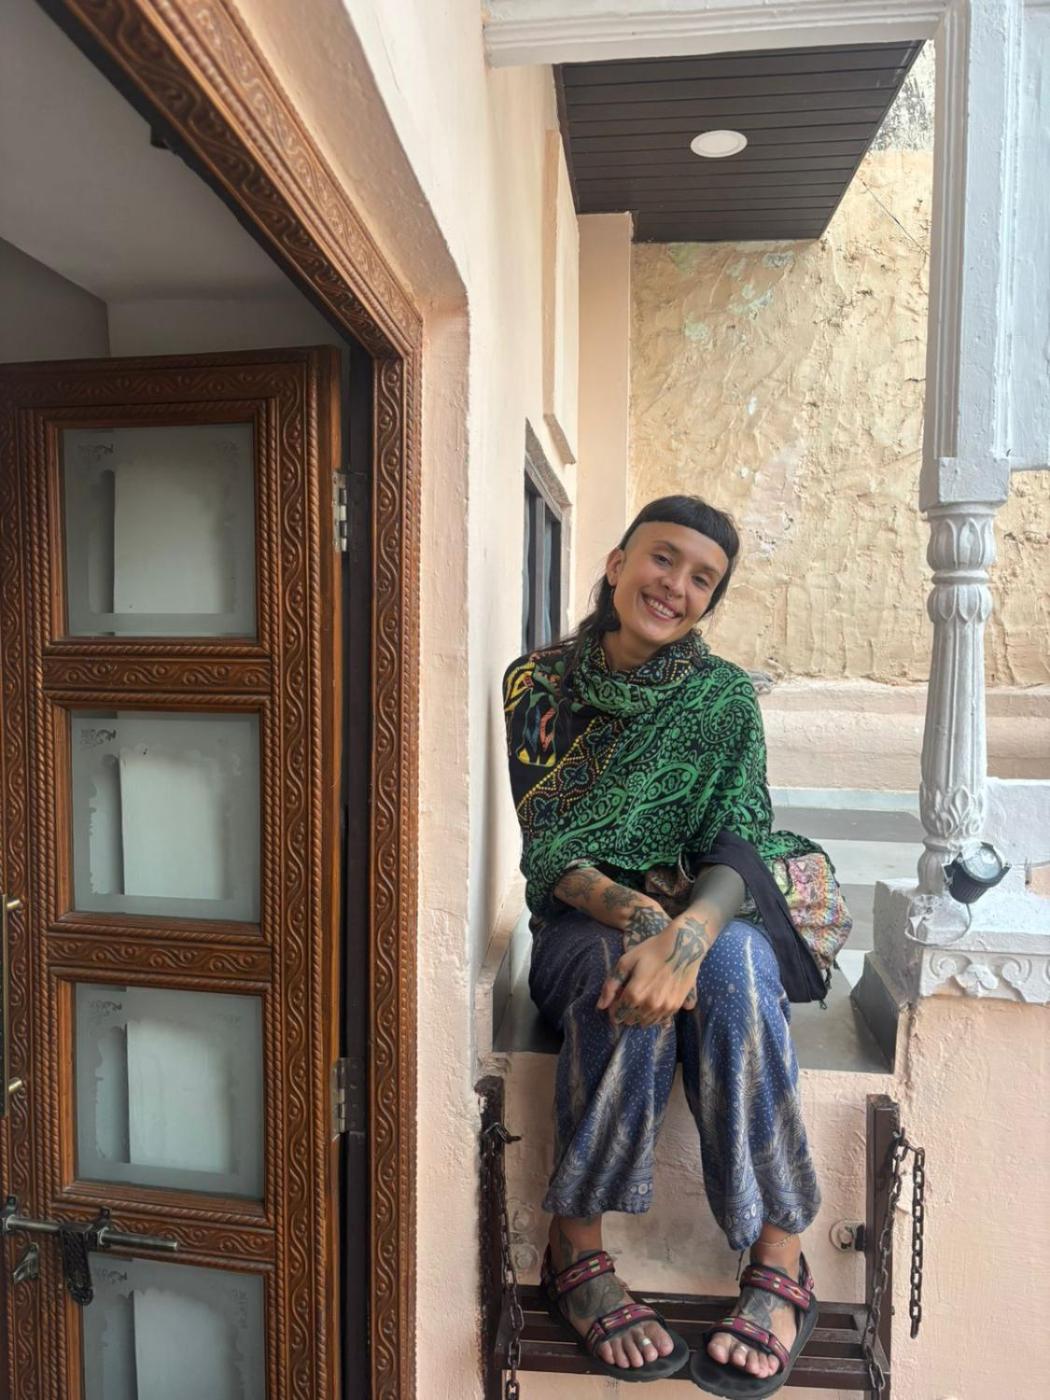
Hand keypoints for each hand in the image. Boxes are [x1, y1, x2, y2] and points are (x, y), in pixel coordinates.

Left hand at [597, 913, 712, 1027]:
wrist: (683, 946)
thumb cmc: (651, 950)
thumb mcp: (625, 962)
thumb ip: (611, 986)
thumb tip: (600, 1006)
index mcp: (634, 994)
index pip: (618, 1014)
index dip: (613, 1010)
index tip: (615, 1002)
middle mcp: (649, 1005)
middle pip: (630, 1020)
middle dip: (625, 1013)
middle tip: (627, 999)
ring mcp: (664, 1008)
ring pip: (645, 1022)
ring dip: (639, 1016)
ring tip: (640, 1000)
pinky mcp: (676, 1006)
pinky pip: (660, 1020)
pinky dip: (653, 1016)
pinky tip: (652, 1002)